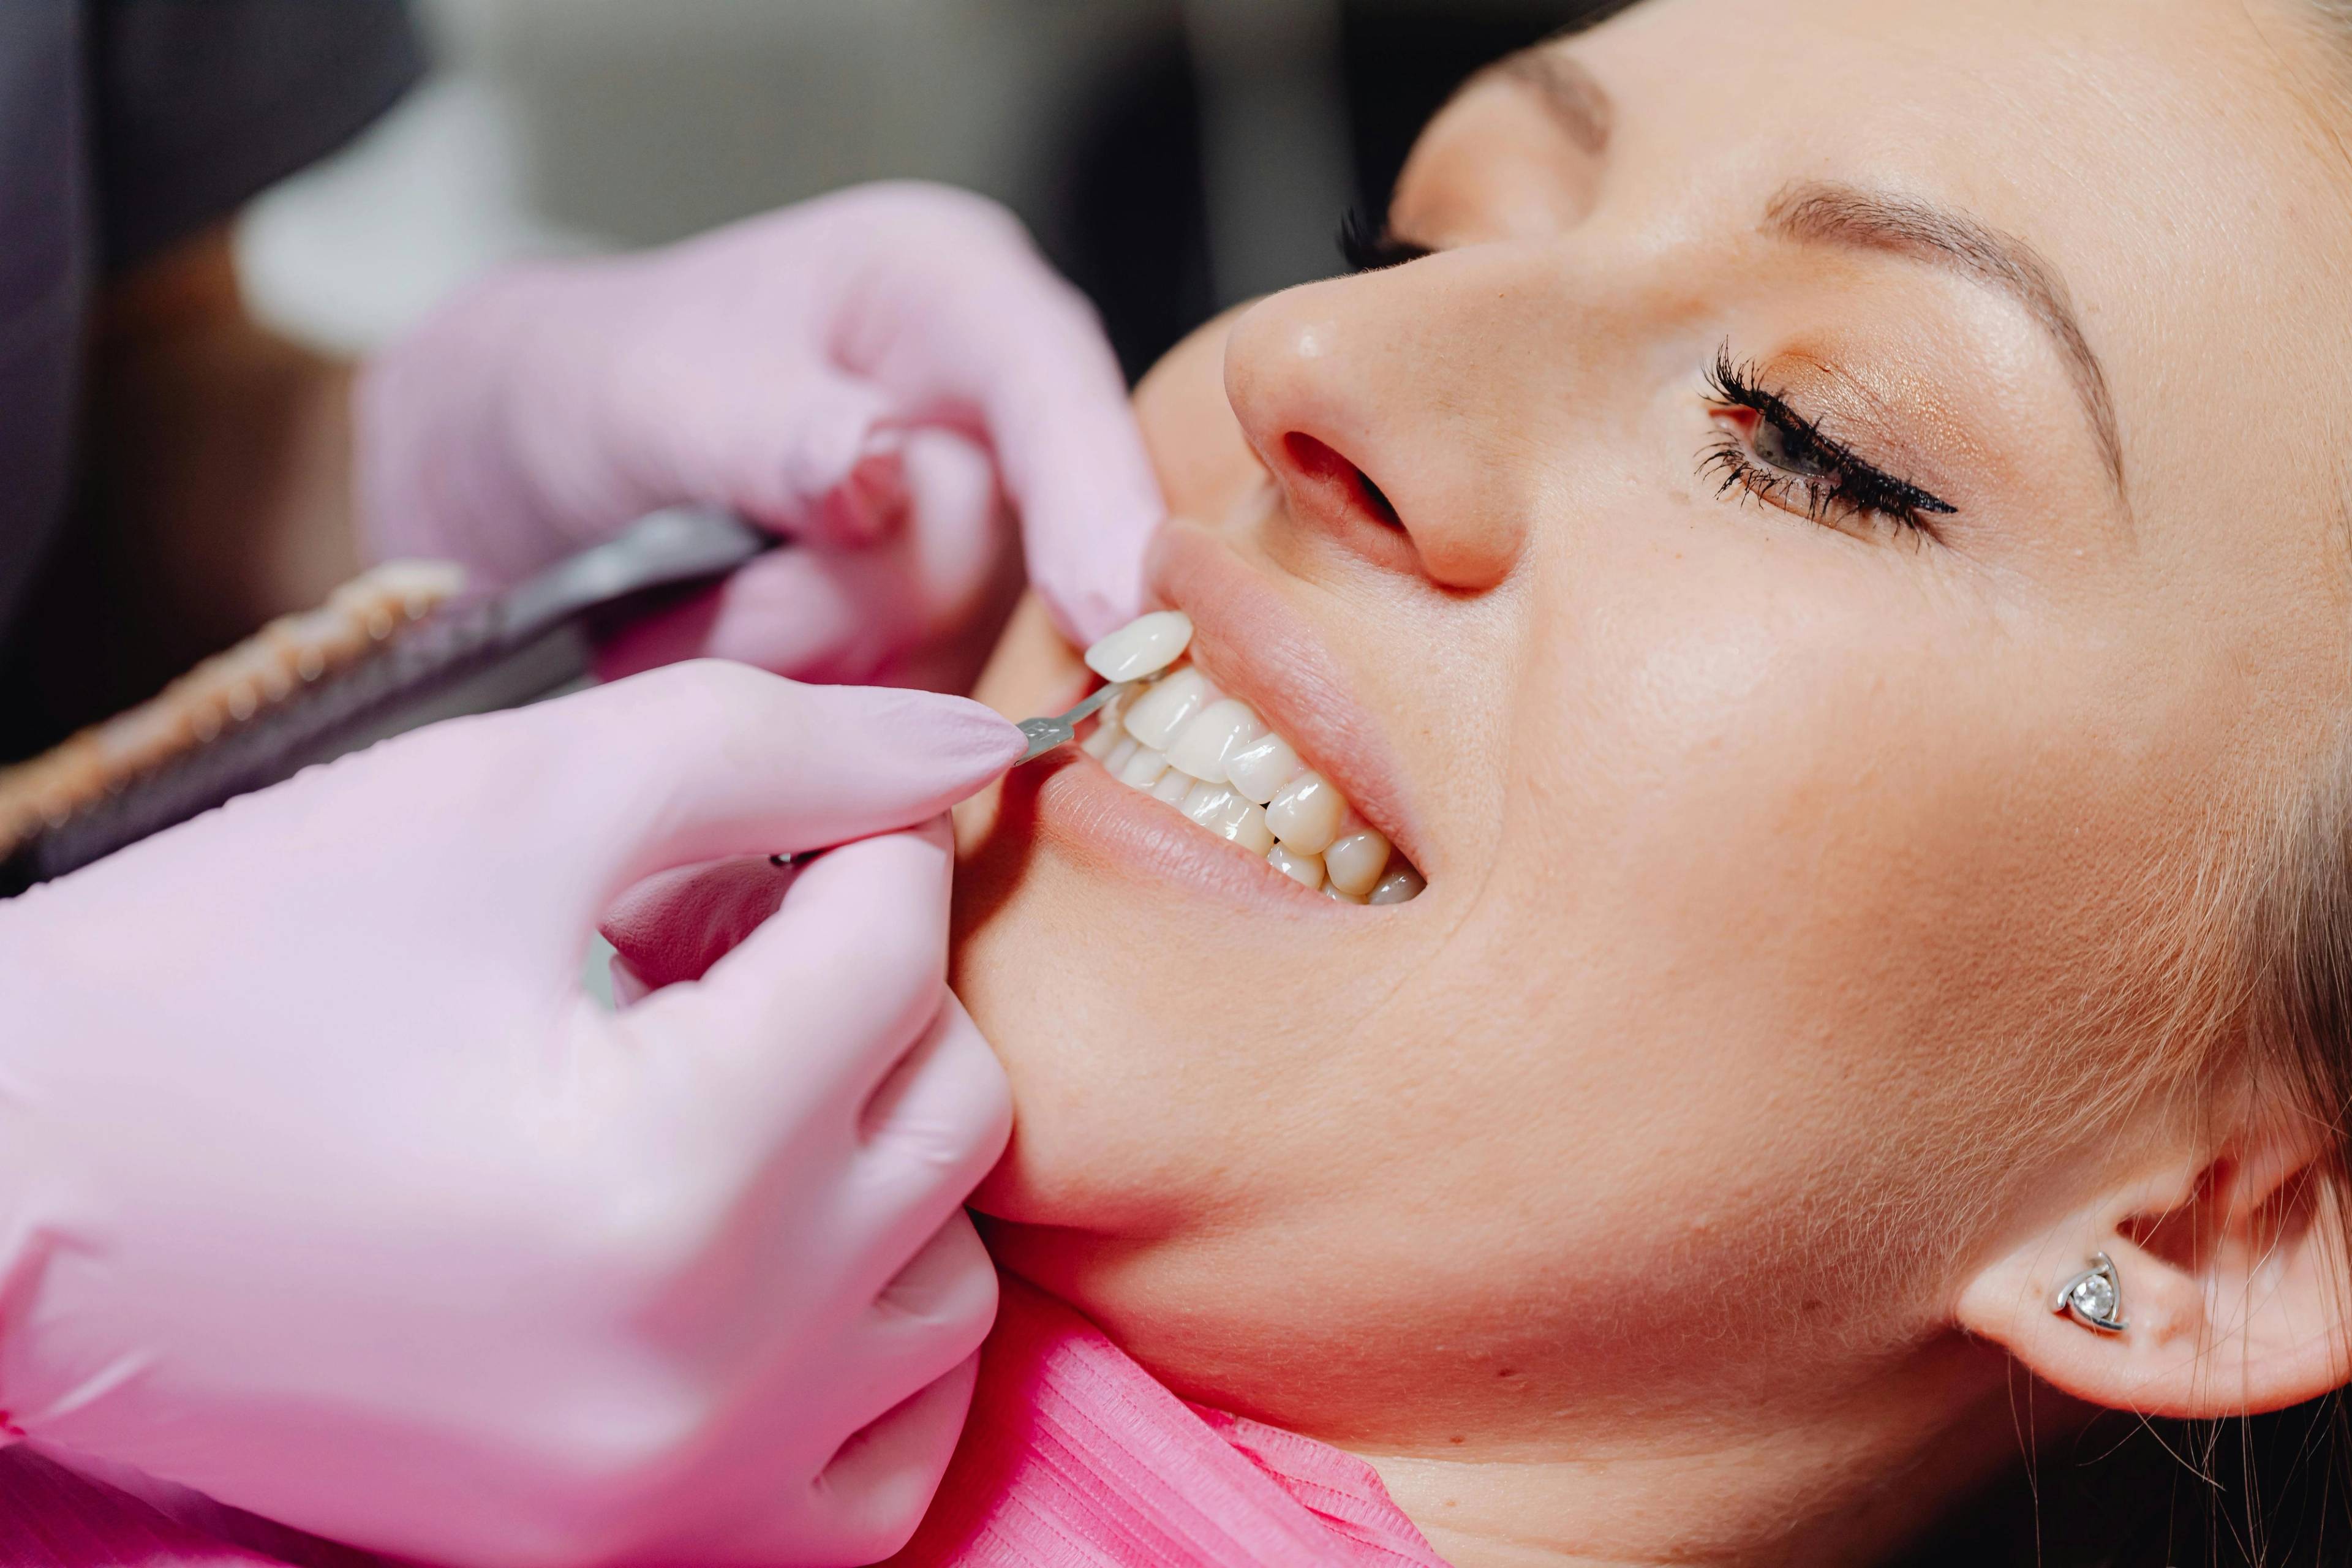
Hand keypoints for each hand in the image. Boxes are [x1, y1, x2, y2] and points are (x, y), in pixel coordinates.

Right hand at [0, 663, 1023, 1567]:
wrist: (8, 1187)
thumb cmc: (232, 973)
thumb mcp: (501, 798)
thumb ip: (768, 746)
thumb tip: (980, 745)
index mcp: (670, 1166)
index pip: (899, 944)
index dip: (850, 843)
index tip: (772, 830)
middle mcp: (703, 1365)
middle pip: (951, 1108)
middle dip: (868, 987)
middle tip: (731, 946)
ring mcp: (674, 1486)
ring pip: (945, 1279)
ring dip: (874, 1154)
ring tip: (723, 1085)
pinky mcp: (632, 1550)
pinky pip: (881, 1464)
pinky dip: (860, 1343)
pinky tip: (759, 1248)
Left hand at [358, 182, 1166, 673]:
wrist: (524, 485)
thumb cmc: (590, 389)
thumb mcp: (645, 384)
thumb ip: (765, 427)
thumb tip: (874, 466)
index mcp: (949, 299)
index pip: (1054, 387)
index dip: (1093, 499)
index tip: (1107, 610)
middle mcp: (991, 427)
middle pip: (996, 560)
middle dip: (838, 607)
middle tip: (701, 596)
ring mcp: (976, 555)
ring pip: (949, 665)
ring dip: (805, 671)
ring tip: (688, 615)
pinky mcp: (942, 658)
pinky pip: (910, 733)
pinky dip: (808, 719)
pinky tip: (733, 661)